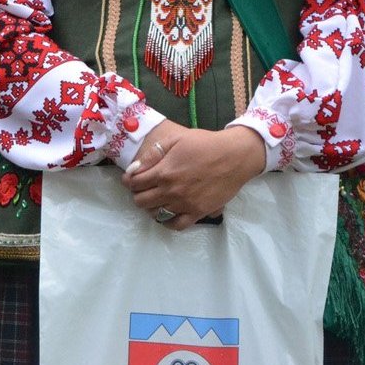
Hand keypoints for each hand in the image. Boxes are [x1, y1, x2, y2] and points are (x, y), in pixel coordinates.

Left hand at [122, 124, 265, 229]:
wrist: (235, 156)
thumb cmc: (205, 144)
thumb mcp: (175, 140)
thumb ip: (152, 154)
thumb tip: (134, 168)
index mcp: (163, 172)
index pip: (133, 184)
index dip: (129, 181)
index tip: (132, 178)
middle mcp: (171, 191)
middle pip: (141, 201)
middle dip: (138, 194)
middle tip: (144, 188)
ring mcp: (185, 204)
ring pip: (156, 214)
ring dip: (151, 207)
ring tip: (155, 199)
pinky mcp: (198, 212)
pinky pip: (177, 225)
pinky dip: (168, 222)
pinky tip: (168, 214)